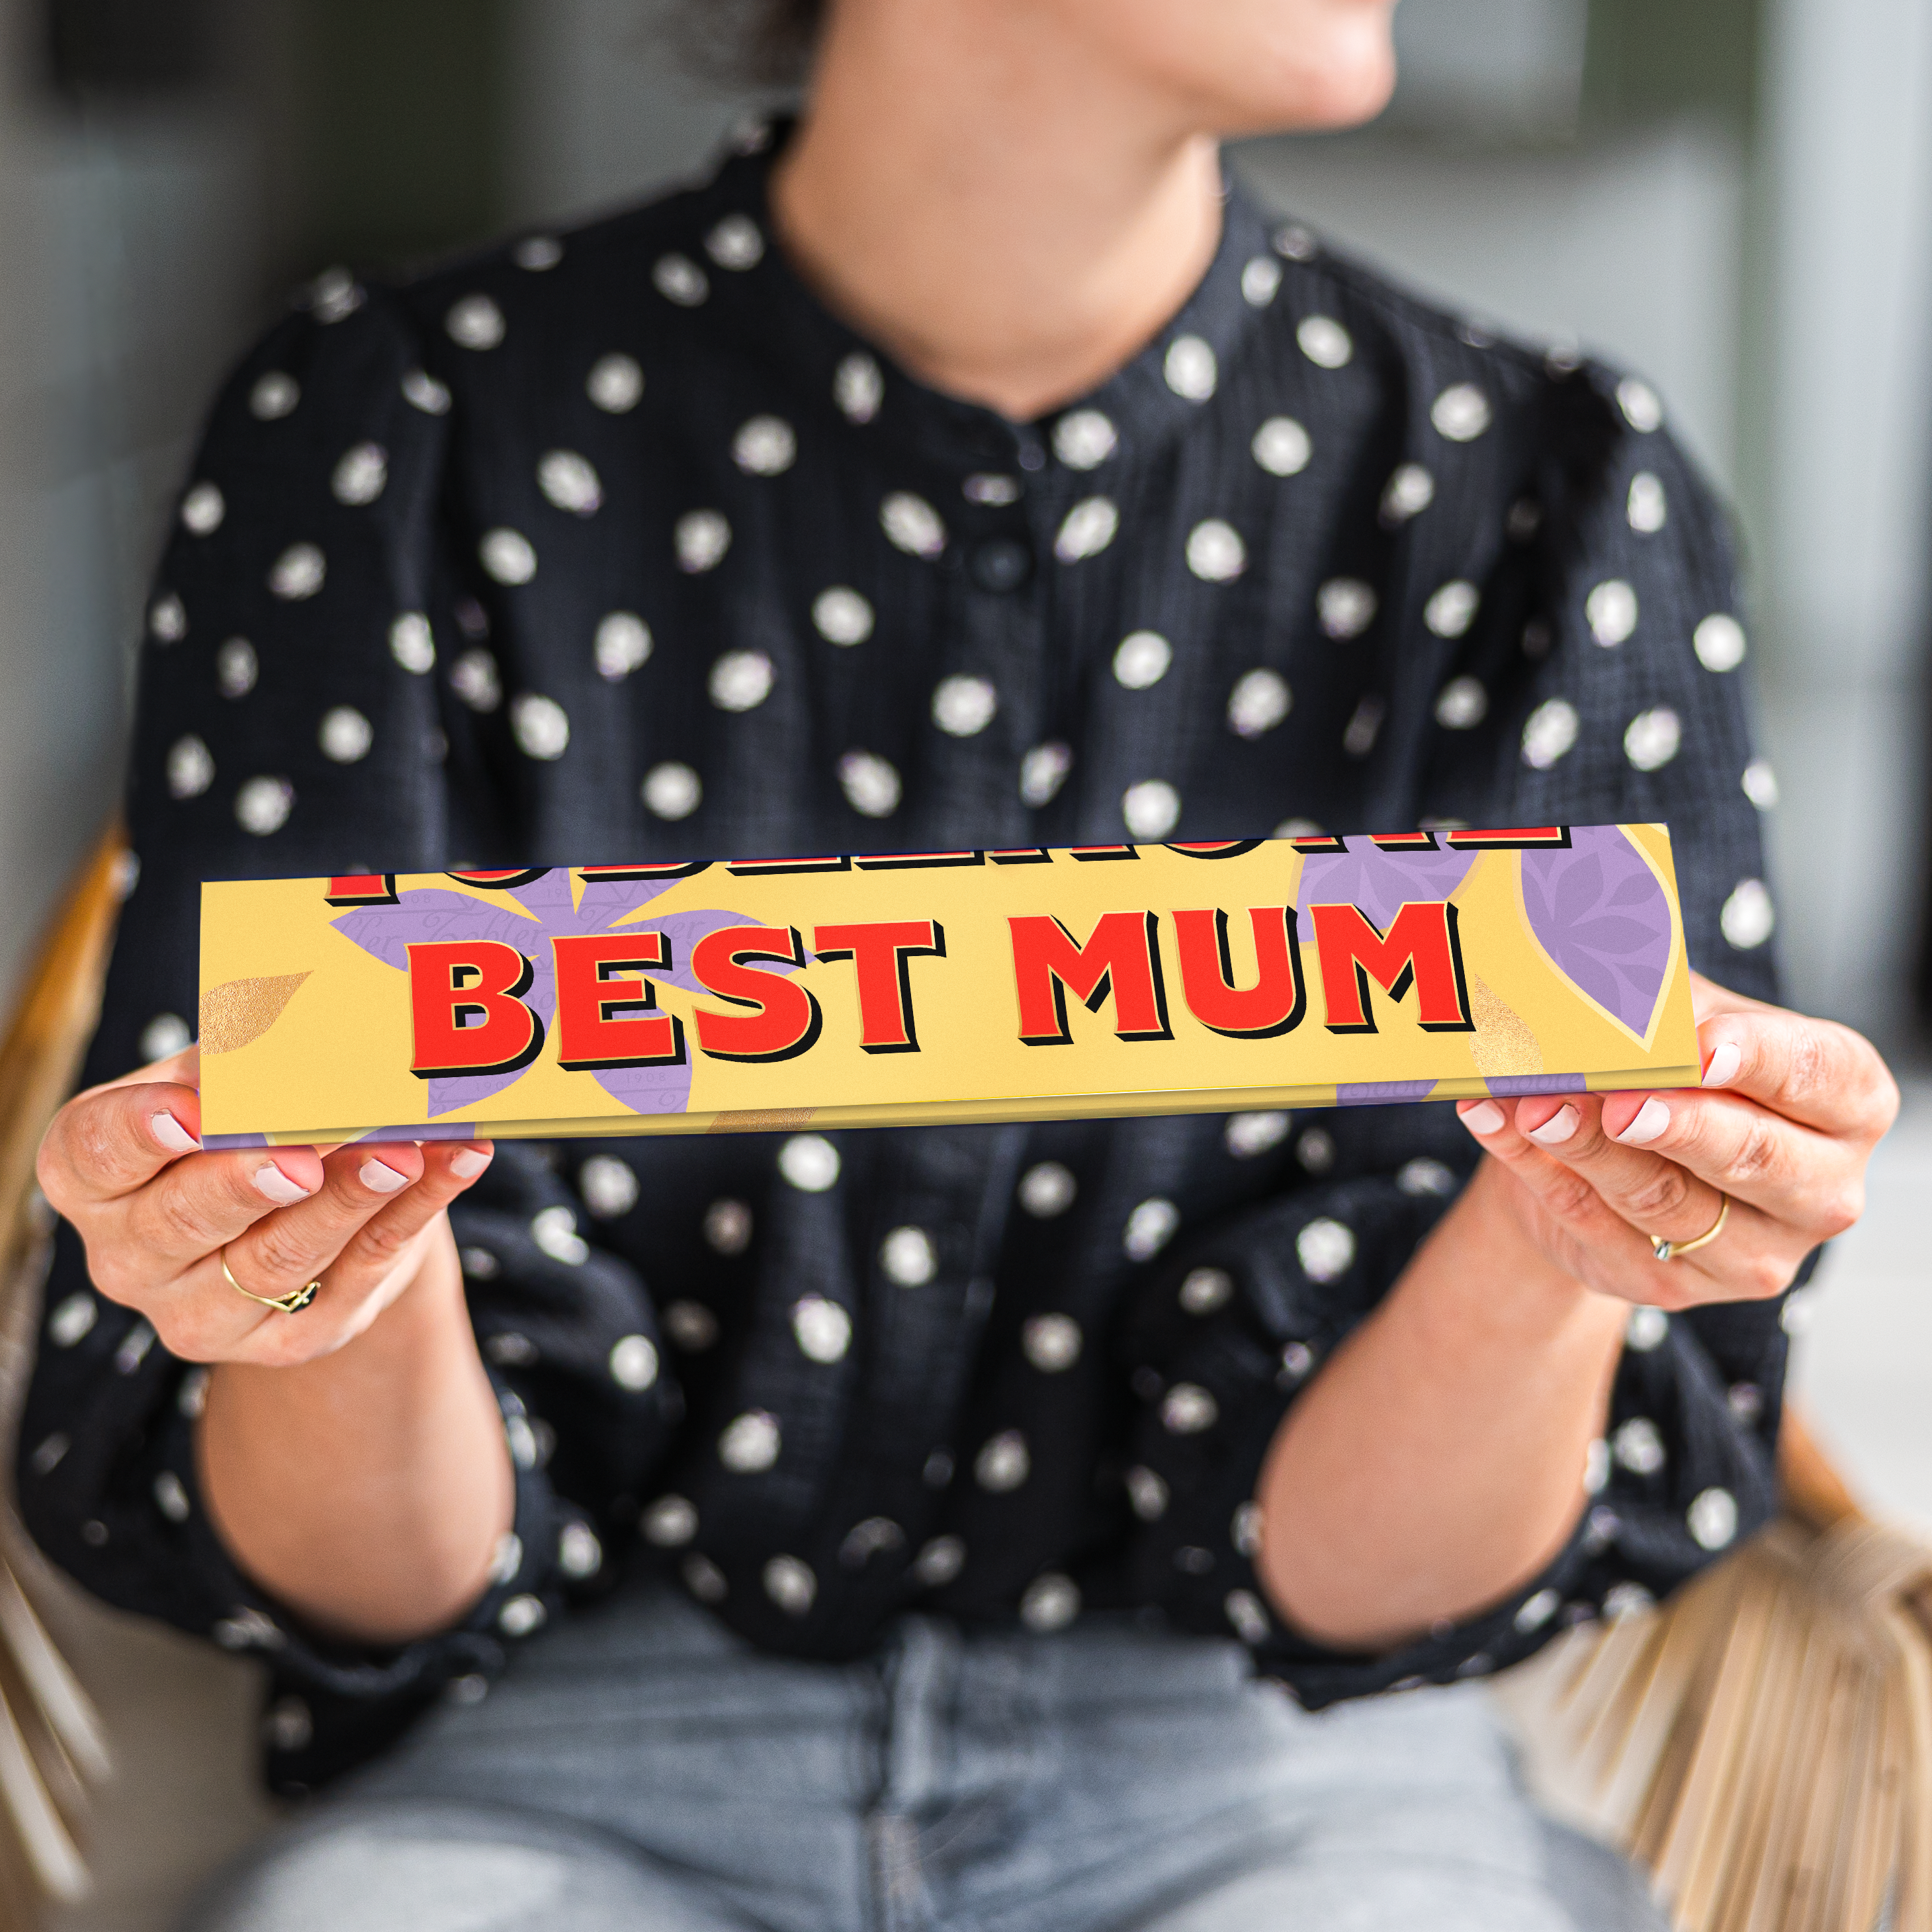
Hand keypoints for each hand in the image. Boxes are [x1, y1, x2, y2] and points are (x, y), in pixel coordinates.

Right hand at [37, 1042, 494, 1365]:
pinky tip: (453, 1165)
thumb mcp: (232, 1078)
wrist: (309, 1204)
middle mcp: (129, 1256)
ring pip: (274, 1260)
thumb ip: (252, 1059)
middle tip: (305, 1150)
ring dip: (347, 1201)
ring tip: (403, 1153)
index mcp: (93, 1177)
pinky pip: (353, 1277)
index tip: (191, 1112)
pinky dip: (410, 1217)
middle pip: (181, 1221)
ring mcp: (199, 1311)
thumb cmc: (250, 1119)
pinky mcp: (285, 1339)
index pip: (93, 1155)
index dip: (139, 1133)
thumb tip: (315, 1024)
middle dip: (249, 1180)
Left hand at [1453, 973, 1897, 1309]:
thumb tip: (1606, 988)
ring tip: (1535, 1104)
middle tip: (1620, 1101)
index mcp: (1846, 1104)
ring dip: (1589, 1148)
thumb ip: (1664, 1005)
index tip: (1703, 1047)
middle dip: (1681, 1125)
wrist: (1615, 1148)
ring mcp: (1753, 1251)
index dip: (1761, 1061)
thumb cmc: (1672, 1067)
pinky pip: (1595, 1225)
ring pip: (1664, 1200)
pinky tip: (1494, 1120)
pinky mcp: (1673, 1285)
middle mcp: (1819, 1188)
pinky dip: (1534, 1169)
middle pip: (1755, 1158)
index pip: (1819, 1076)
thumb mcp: (1683, 1017)